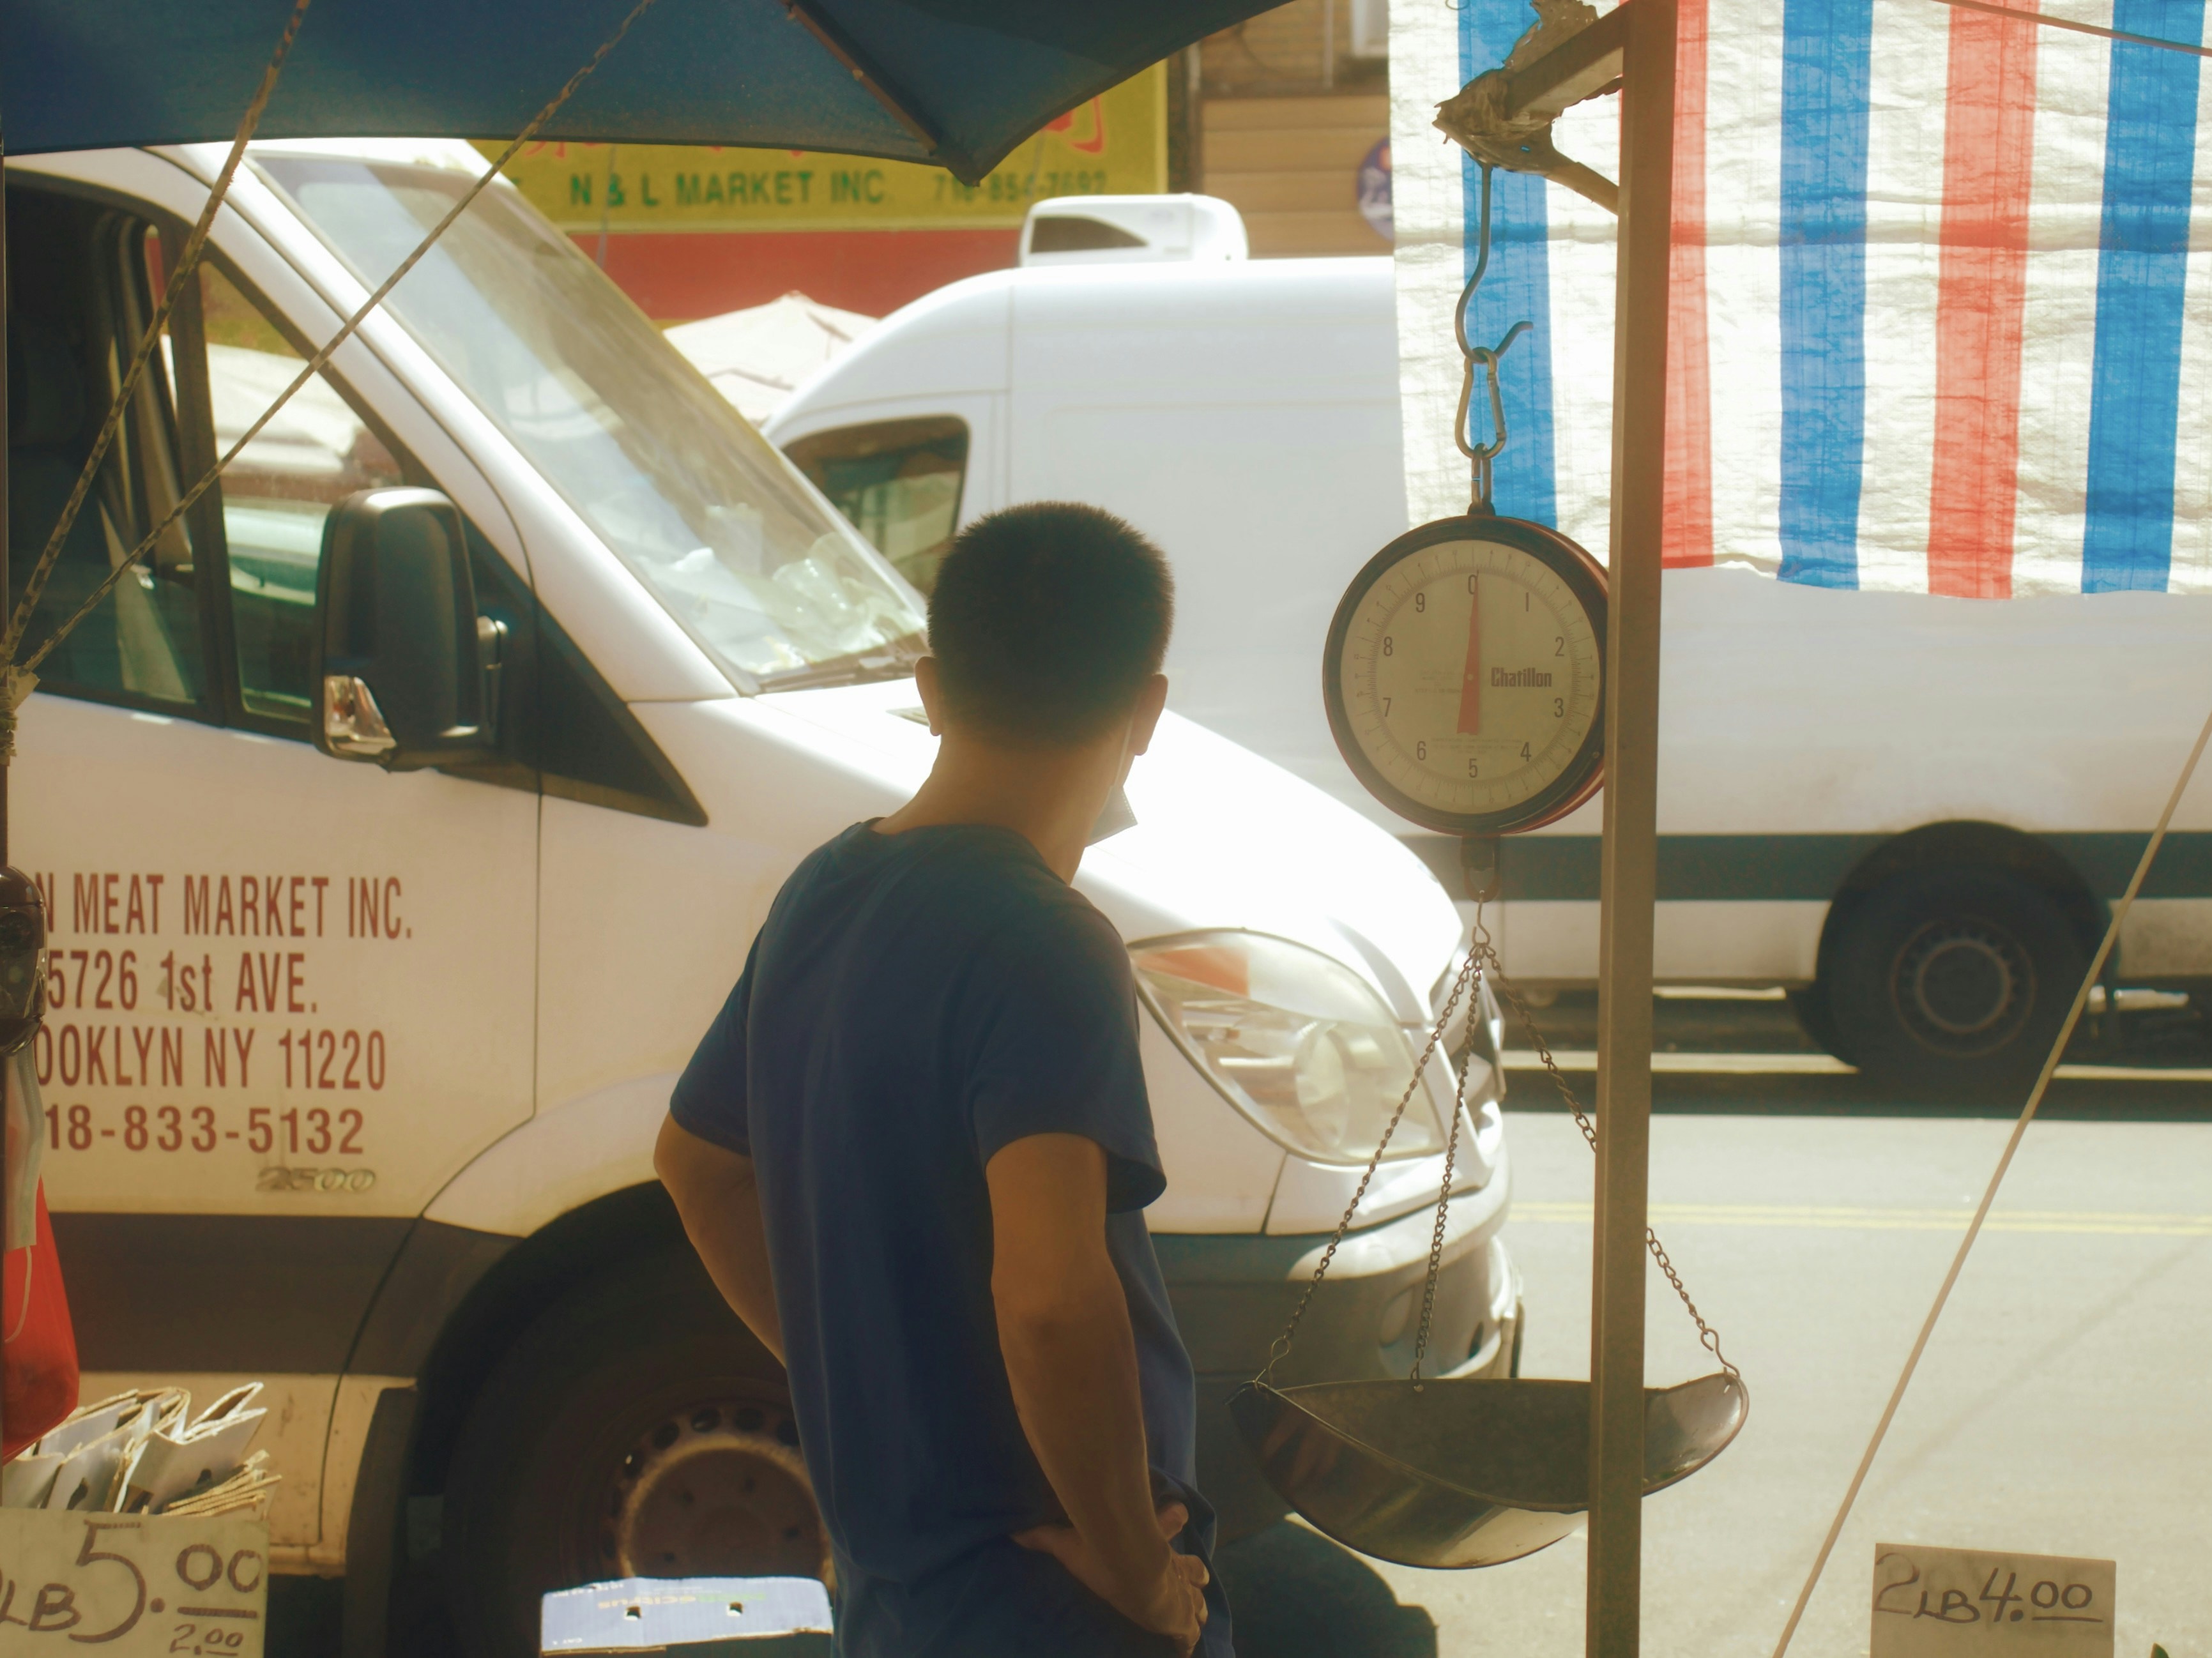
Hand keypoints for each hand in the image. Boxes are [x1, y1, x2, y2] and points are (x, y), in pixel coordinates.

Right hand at [1014, 1501, 1209, 1653]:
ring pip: (1196, 1598)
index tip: (1179, 1510)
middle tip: (1199, 1575)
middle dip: (1194, 1571)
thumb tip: (1015, 1531)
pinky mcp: (1180, 1618)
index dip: (1172, 1518)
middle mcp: (1168, 1566)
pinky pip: (1188, 1634)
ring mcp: (1178, 1593)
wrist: (1131, 1566)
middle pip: (1191, 1566)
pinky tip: (1187, 1650)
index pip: (1167, 1523)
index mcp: (1150, 1544)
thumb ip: (1044, 1536)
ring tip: (1200, 1612)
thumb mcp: (1069, 1541)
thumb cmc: (1103, 1551)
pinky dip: (1188, 1642)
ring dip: (1197, 1604)